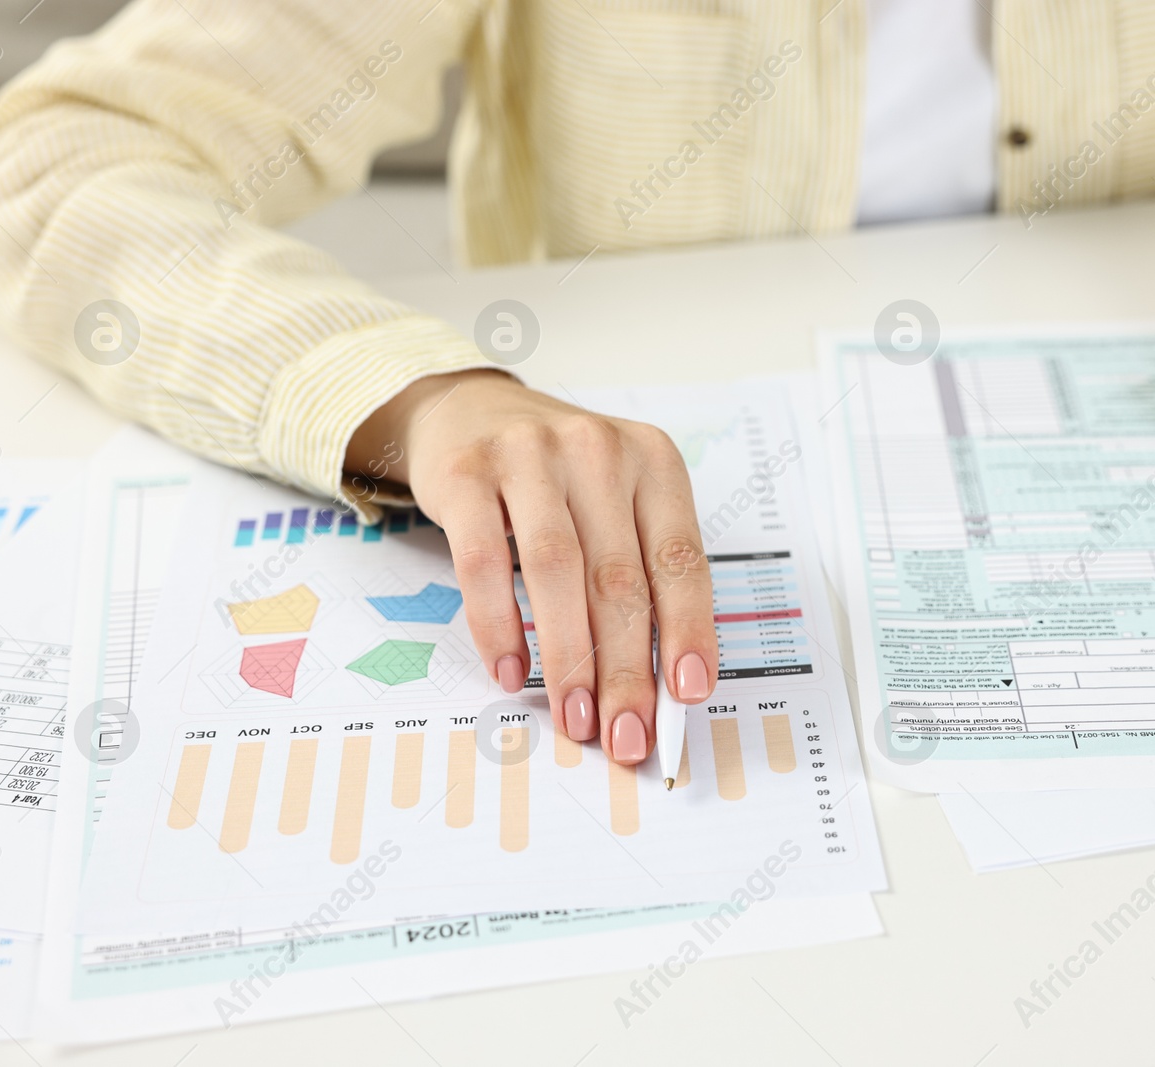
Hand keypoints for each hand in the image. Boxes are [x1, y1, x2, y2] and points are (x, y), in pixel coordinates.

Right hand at [346, 369, 717, 763]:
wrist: (469, 410)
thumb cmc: (558, 476)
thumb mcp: (617, 502)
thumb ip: (640, 576)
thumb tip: (658, 685)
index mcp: (653, 461)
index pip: (681, 559)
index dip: (688, 631)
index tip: (688, 694)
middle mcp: (597, 451)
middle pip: (619, 578)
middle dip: (626, 669)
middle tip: (626, 733)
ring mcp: (529, 456)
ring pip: (557, 572)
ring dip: (568, 658)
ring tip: (575, 717)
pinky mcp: (466, 474)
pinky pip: (484, 563)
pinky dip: (498, 625)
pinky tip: (510, 670)